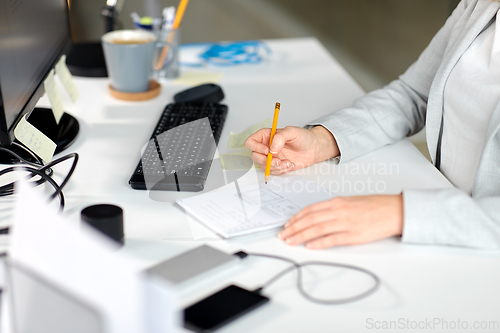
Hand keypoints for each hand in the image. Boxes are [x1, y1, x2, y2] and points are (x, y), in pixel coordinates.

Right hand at [244, 126, 339, 173]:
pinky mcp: (277, 165)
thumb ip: (280, 138)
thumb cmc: (303, 137)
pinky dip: (281, 170)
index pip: (251, 142)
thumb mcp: (292, 131)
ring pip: (263, 166)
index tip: (267, 151)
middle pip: (255, 156)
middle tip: (278, 161)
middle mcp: (266, 146)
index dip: (256, 147)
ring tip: (287, 162)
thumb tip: (272, 149)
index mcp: (266, 136)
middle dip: (266, 161)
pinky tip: (289, 164)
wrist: (314, 148)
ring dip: (275, 166)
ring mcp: (270, 157)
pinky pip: (272, 171)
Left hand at [278, 194, 403, 248]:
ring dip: (300, 236)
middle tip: (283, 236)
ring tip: (290, 242)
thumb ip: (334, 208)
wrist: (395, 210)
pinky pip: (332, 239)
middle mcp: (339, 211)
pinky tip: (309, 246)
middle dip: (293, 228)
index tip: (287, 225)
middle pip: (309, 220)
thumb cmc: (375, 206)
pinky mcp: (354, 235)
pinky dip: (319, 243)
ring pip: (317, 229)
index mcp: (337, 202)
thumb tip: (317, 217)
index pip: (310, 210)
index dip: (296, 218)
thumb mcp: (351, 202)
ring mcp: (346, 223)